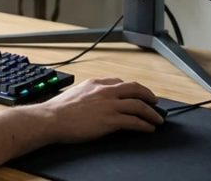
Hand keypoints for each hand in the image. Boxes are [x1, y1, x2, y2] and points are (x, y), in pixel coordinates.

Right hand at [39, 78, 163, 142]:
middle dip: (148, 95)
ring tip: (158, 119)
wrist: (52, 119)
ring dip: (151, 113)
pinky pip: (134, 121)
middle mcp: (105, 91)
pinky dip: (145, 125)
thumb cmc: (59, 109)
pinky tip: (149, 128)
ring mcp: (109, 105)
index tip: (137, 93)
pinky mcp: (111, 120)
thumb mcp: (76, 92)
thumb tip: (94, 101)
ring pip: (139, 105)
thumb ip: (89, 93)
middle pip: (135, 89)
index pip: (120, 82)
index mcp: (96, 83)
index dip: (132, 88)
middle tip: (155, 101)